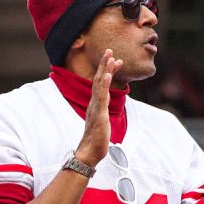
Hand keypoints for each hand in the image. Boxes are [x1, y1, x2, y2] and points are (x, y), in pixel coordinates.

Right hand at [74, 50, 121, 166]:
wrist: (89, 153)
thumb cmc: (95, 140)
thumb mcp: (101, 122)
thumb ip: (102, 113)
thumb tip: (104, 108)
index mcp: (95, 104)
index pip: (100, 84)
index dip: (106, 70)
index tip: (114, 60)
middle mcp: (94, 103)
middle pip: (98, 79)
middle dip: (104, 64)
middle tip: (110, 50)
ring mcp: (95, 108)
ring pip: (99, 85)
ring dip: (105, 70)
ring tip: (111, 57)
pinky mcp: (99, 115)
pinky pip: (101, 97)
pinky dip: (104, 85)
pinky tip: (107, 75)